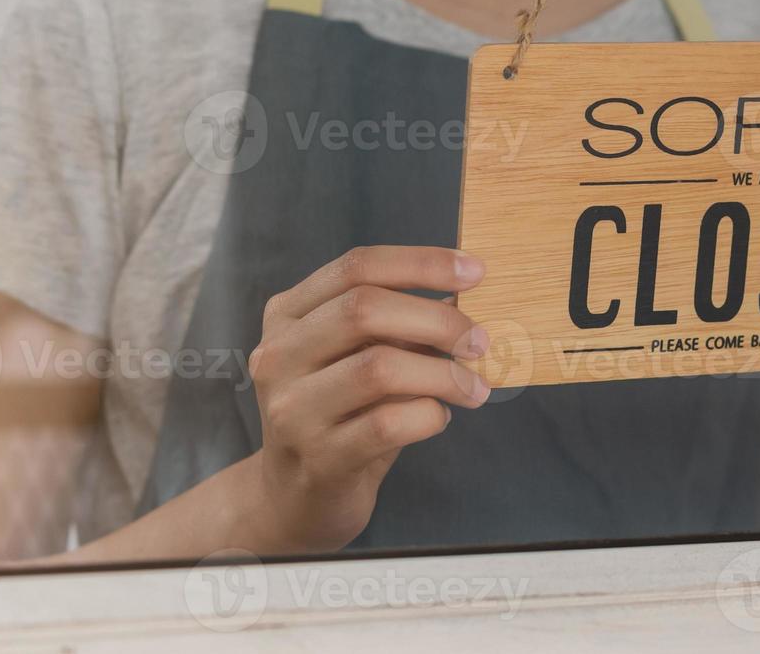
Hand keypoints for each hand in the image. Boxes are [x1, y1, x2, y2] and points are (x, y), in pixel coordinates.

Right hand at [243, 246, 492, 552]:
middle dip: (437, 320)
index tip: (474, 271)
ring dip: (443, 374)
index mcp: (289, 315)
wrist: (297, 496)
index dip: (421, 263)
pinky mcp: (318, 457)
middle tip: (479, 340)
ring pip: (378, 367)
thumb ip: (400, 323)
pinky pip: (387, 423)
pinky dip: (429, 415)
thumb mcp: (361, 356)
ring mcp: (293, 408)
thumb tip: (467, 294)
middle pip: (364, 309)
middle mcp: (280, 355)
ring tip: (472, 387)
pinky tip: (440, 417)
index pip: (356, 267)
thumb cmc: (342, 414)